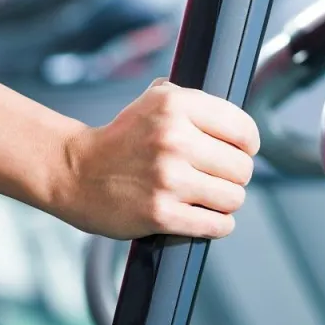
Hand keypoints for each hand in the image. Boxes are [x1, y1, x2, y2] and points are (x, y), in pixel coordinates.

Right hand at [49, 79, 258, 239]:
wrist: (76, 171)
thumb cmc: (121, 140)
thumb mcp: (152, 101)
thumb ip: (191, 99)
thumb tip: (232, 114)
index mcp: (175, 104)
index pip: (243, 128)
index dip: (249, 144)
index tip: (242, 150)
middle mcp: (174, 138)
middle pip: (243, 167)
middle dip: (235, 175)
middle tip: (217, 177)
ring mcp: (168, 178)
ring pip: (234, 197)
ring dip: (226, 202)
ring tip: (208, 197)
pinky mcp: (161, 213)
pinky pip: (217, 225)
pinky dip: (217, 224)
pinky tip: (204, 216)